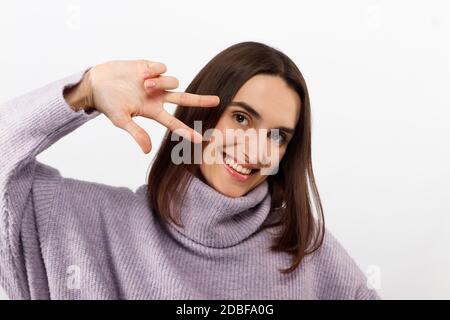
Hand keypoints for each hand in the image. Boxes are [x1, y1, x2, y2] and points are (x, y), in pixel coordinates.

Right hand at [87, 59, 219, 152]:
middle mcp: (158, 97)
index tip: (200, 139)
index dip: (187, 131)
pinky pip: (163, 67)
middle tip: (217, 101)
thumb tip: (147, 151)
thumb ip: (136, 133)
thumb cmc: (108, 104)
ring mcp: (156, 82)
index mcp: (153, 111)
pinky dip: (155, 70)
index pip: (174, 123)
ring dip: (161, 83)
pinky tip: (142, 72)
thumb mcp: (121, 120)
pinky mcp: (150, 67)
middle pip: (185, 99)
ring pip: (173, 81)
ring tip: (144, 83)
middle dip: (201, 100)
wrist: (97, 82)